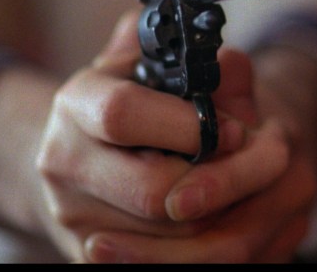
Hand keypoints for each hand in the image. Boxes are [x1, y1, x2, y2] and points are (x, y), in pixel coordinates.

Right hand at [34, 10, 291, 261]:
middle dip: (218, 181)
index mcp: (77, 102)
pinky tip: (223, 215)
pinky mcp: (89, 254)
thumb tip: (234, 64)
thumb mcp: (161, 74)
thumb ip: (200, 66)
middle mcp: (63, 160)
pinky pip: (163, 261)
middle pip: (151, 190)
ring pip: (168, 234)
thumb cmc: (136, 105)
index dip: (188, 125)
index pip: (123, 114)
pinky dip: (204, 243)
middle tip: (253, 167)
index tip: (235, 131)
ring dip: (221, 214)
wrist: (81, 157)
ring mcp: (72, 215)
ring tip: (244, 189)